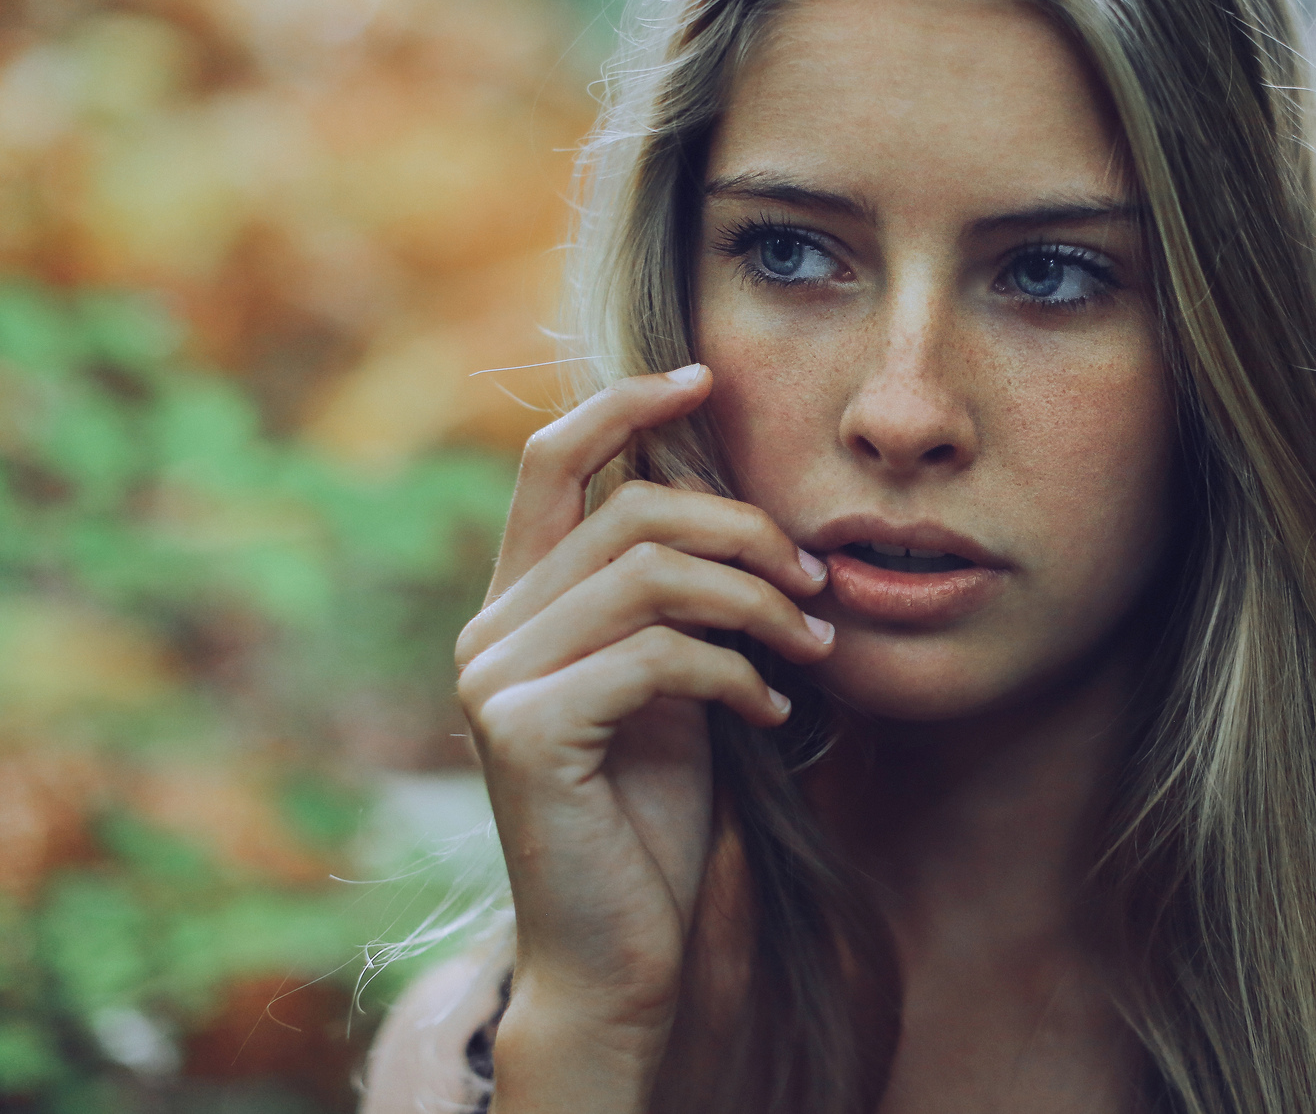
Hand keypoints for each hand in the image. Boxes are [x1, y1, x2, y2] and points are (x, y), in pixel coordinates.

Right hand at [452, 365, 832, 1108]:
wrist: (626, 948)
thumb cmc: (658, 809)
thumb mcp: (675, 677)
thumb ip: (678, 594)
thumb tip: (741, 498)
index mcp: (520, 600)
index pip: (550, 458)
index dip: (624, 403)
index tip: (708, 378)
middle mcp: (489, 627)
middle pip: (631, 510)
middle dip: (745, 530)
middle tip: (816, 581)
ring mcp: (493, 678)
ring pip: (650, 573)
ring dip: (758, 600)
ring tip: (814, 643)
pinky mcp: (522, 731)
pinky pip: (657, 655)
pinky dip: (737, 672)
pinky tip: (775, 712)